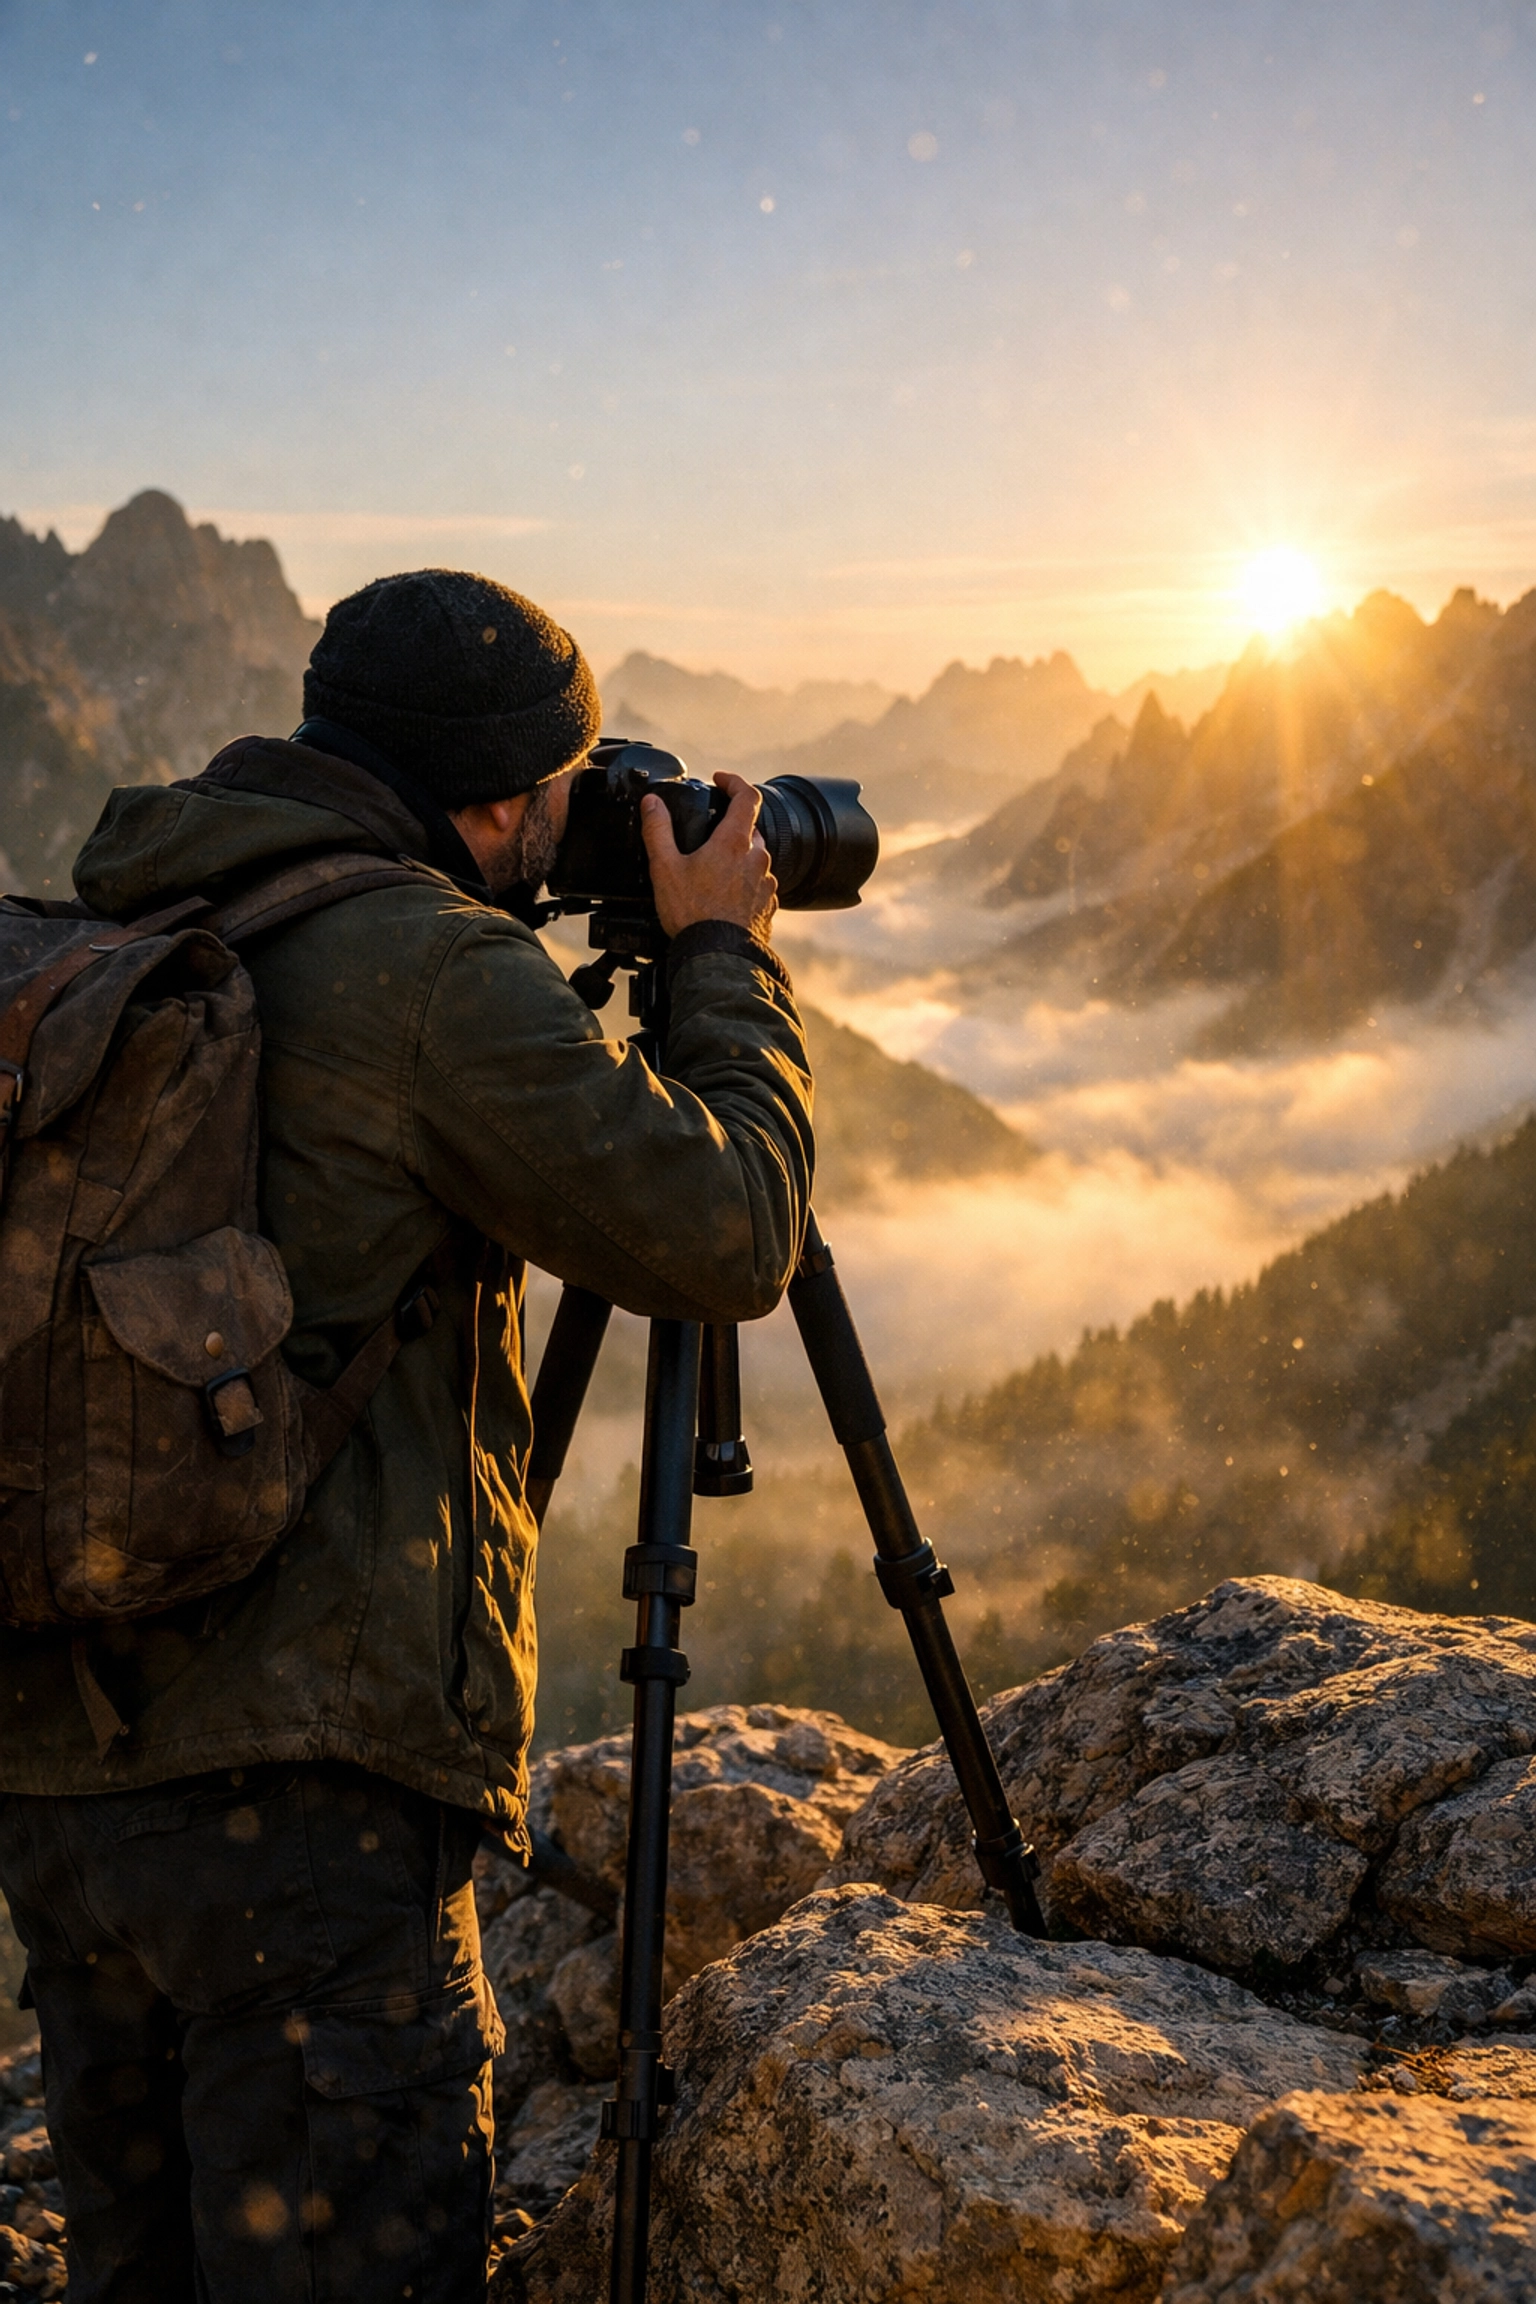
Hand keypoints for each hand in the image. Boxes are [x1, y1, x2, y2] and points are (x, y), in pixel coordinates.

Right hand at [640, 772, 778, 941]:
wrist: (717, 957)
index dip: (734, 782)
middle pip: (751, 830)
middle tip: (709, 837)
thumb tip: (652, 803)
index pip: (747, 796)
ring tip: (712, 874)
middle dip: (732, 828)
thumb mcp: (665, 868)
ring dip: (739, 858)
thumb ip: (658, 830)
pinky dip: (744, 885)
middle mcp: (757, 859)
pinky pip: (759, 886)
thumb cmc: (692, 914)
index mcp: (734, 843)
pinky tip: (724, 898)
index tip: (720, 781)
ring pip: (756, 859)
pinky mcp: (768, 906)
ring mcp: (766, 884)